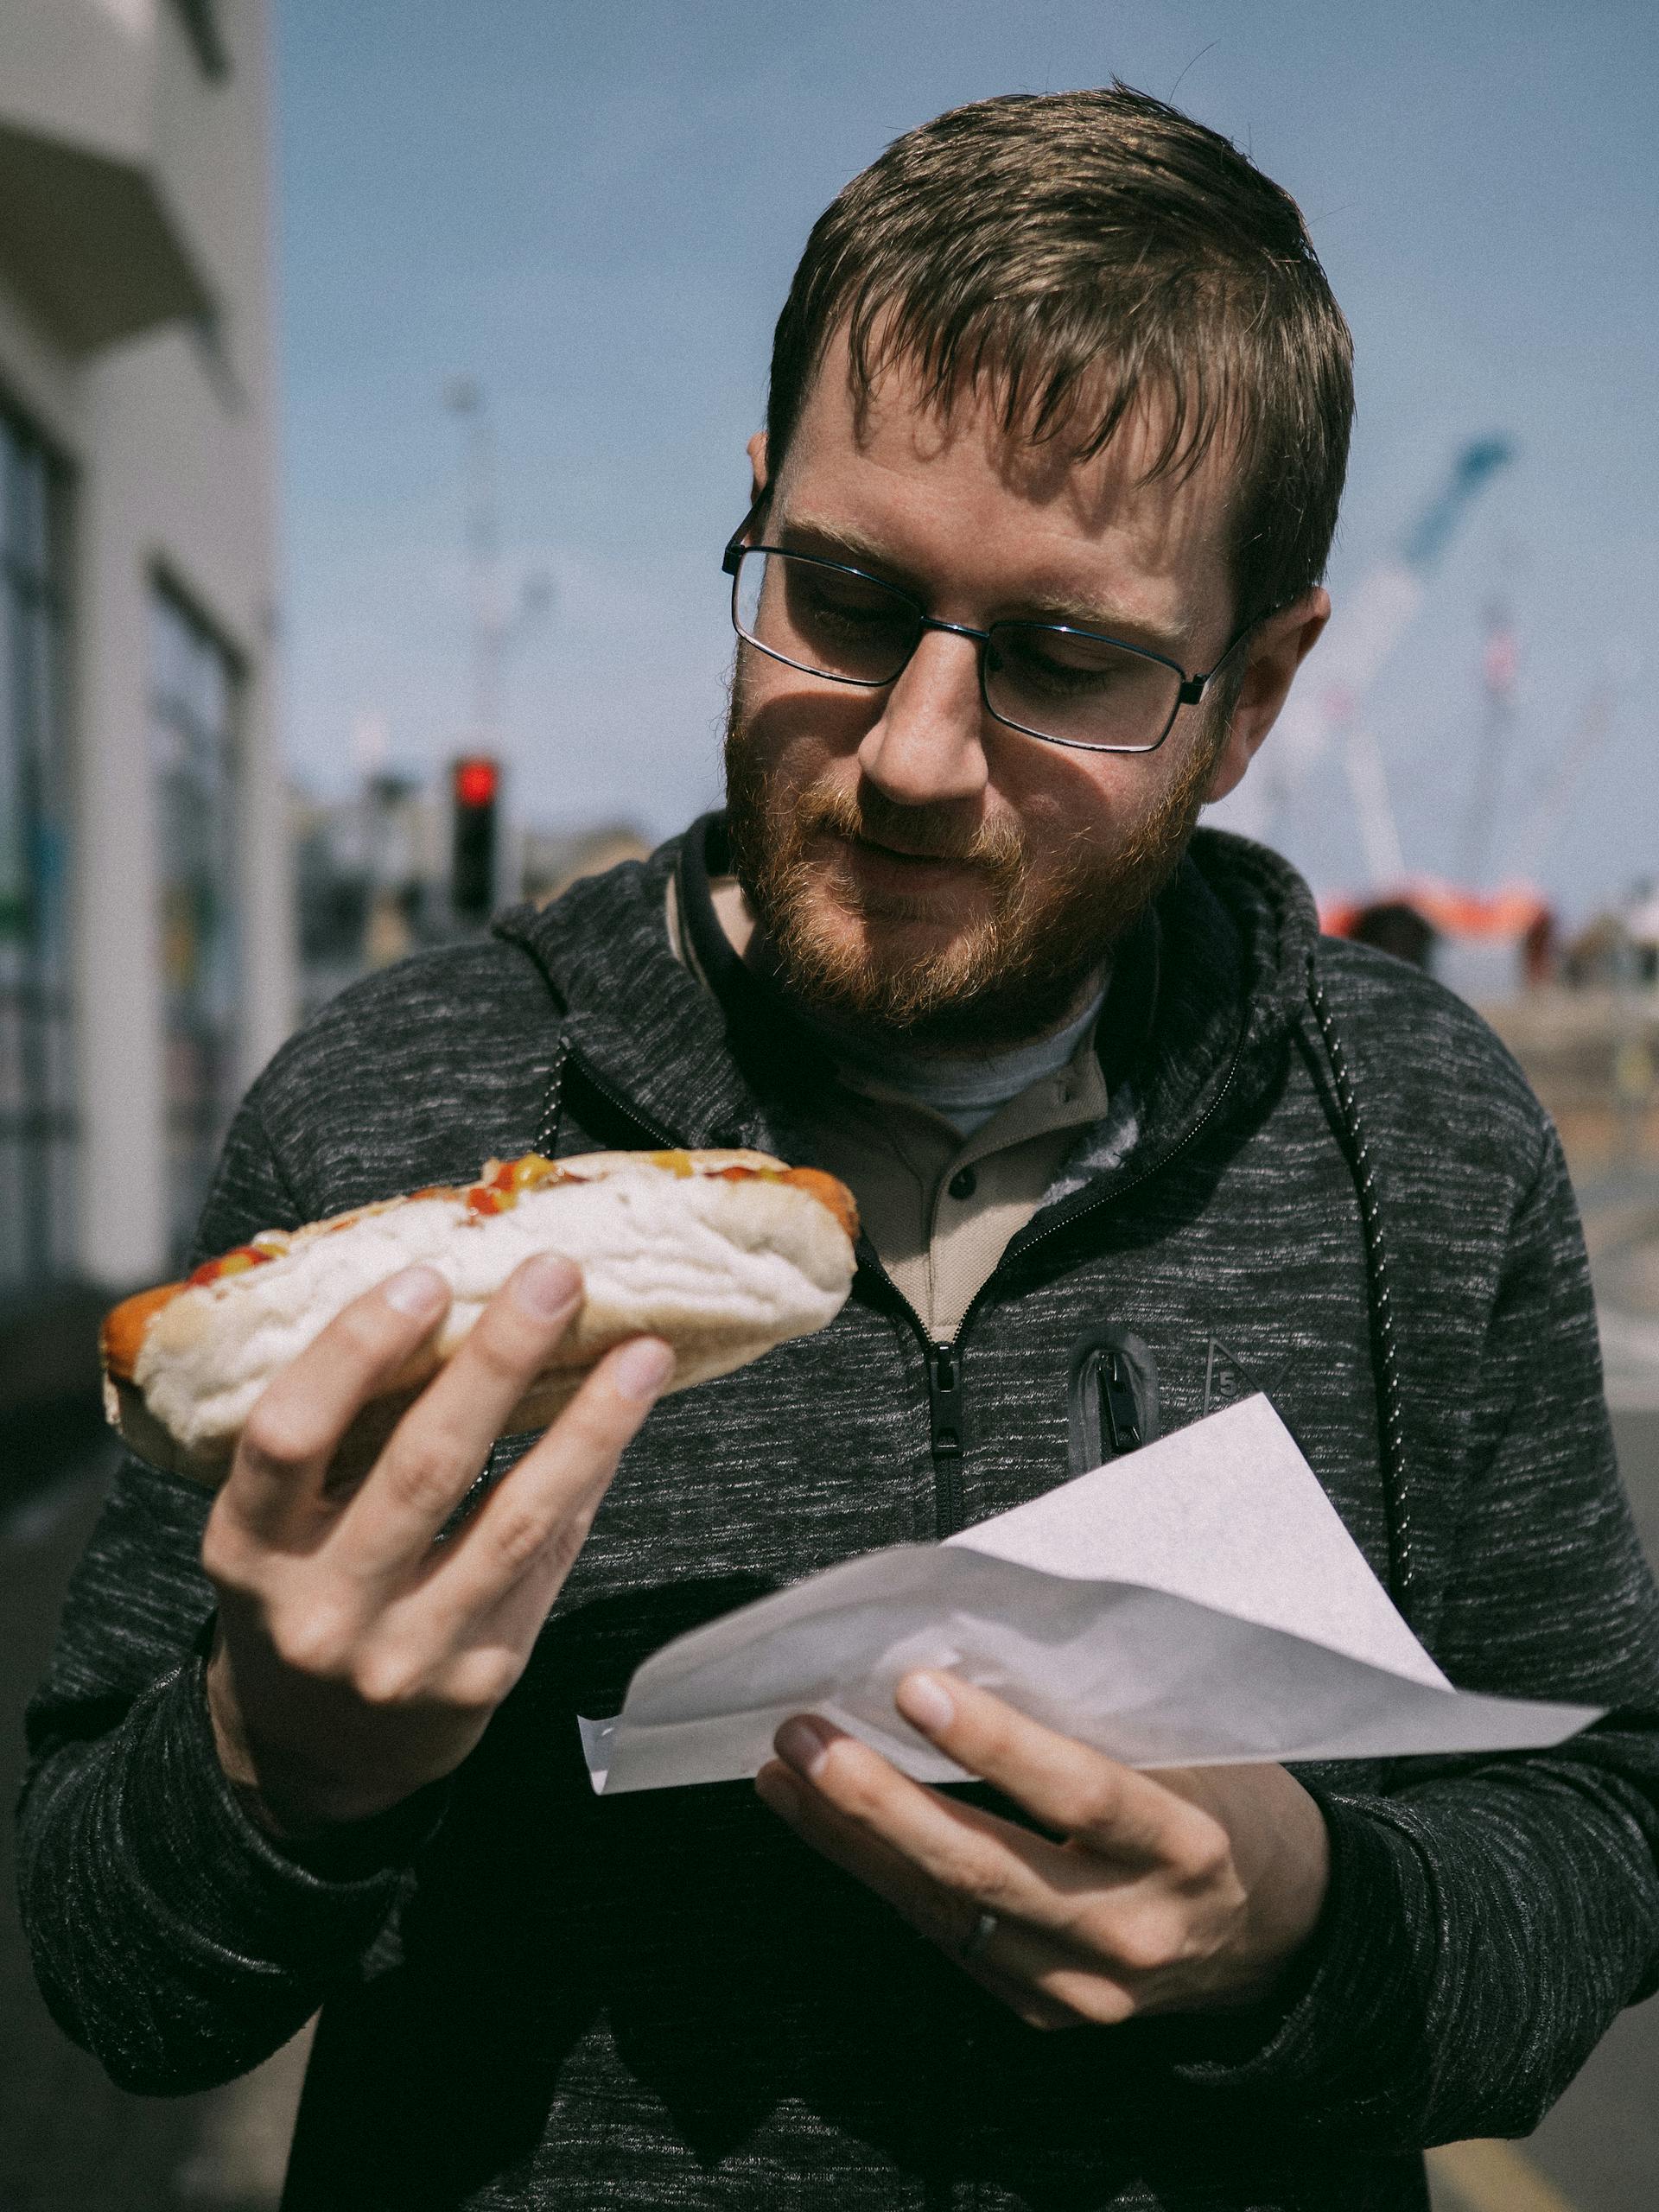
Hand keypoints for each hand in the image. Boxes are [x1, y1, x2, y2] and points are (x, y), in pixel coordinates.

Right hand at [201, 1256, 671, 1837]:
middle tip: (555, 1276)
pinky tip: (623, 1420)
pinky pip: (547, 1560)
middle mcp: (322, 1607)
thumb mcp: (276, 1523)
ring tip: (642, 1353)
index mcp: (248, 1548)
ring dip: (588, 1426)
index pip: (290, 1435)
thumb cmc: (303, 1586)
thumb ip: (337, 1434)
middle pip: (422, 1467)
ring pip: (514, 1521)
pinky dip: (587, 1480)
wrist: (317, 1750)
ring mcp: (405, 1652)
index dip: (355, 1352)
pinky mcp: (479, 1677)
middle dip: (498, 1361)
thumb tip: (456, 1296)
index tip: (426, 1278)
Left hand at [754, 1672, 1328, 2027]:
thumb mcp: (1195, 1750)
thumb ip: (1099, 1720)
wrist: (1283, 1936)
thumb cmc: (1229, 1807)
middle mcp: (1133, 1928)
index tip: (913, 1687)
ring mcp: (1086, 1988)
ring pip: (946, 1912)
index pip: (1078, 1793)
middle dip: (878, 1802)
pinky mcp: (1047, 2014)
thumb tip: (969, 1648)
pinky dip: (880, 1881)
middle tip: (805, 1736)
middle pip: (986, 1869)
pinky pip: (949, 1942)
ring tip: (783, 1772)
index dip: (993, 1744)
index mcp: (1186, 1846)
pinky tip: (828, 1829)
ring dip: (850, 1841)